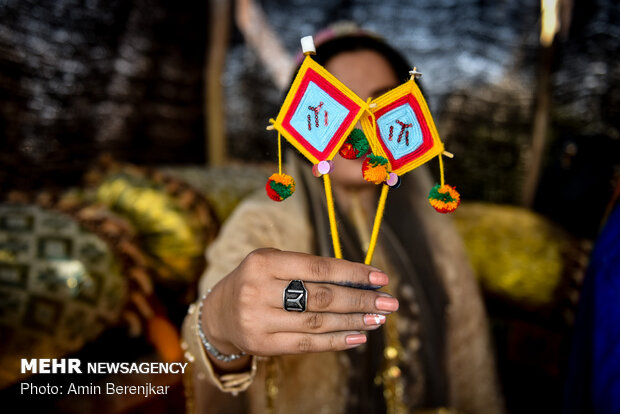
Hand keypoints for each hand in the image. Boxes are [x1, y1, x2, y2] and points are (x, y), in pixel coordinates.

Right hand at [201, 248, 397, 359]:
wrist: (220, 312)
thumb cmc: (258, 281)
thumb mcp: (276, 264)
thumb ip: (311, 270)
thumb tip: (361, 280)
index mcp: (263, 262)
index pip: (318, 268)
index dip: (352, 273)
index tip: (381, 278)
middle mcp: (257, 290)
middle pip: (321, 297)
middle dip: (360, 300)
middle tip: (389, 303)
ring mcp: (258, 320)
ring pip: (317, 322)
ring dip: (354, 321)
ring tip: (378, 319)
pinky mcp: (262, 345)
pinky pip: (306, 344)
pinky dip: (336, 341)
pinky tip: (358, 336)